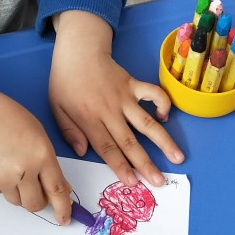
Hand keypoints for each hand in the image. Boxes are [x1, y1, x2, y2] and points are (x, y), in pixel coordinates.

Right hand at [0, 77, 72, 222]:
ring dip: (20, 193)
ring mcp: (4, 178)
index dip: (62, 208)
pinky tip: (0, 164)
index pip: (56, 190)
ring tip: (14, 169)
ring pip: (18, 201)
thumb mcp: (39, 137)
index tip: (64, 219)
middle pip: (35, 204)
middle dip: (38, 202)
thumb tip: (60, 189)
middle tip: (36, 190)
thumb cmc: (11, 120)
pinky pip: (2, 192)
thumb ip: (50, 164)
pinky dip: (4, 184)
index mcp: (42, 155)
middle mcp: (24, 171)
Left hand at [50, 11, 183, 186]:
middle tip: (159, 181)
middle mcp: (110, 110)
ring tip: (177, 157)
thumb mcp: (57, 107)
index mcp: (89, 119)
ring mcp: (124, 97)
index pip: (107, 148)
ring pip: (147, 122)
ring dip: (163, 141)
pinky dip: (163, 104)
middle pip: (130, 141)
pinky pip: (154, 93)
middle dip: (145, 163)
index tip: (133, 183)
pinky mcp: (133, 84)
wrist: (78, 51)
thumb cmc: (65, 81)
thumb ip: (69, 131)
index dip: (120, 166)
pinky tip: (165, 117)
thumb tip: (83, 152)